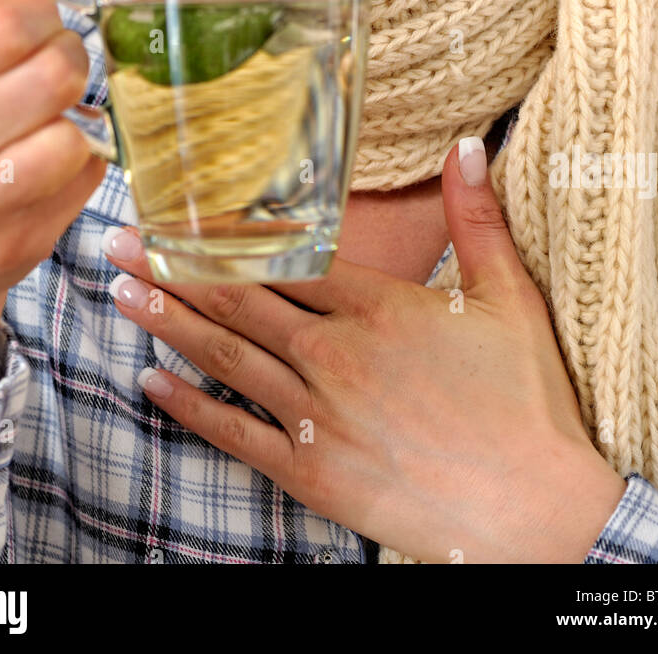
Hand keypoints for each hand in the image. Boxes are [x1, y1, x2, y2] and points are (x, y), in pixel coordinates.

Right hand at [0, 0, 104, 324]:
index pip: (14, 20)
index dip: (48, 14)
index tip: (42, 25)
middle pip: (57, 72)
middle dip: (71, 63)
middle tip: (54, 73)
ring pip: (74, 131)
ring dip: (78, 120)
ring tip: (50, 122)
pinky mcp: (12, 243)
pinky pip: (85, 178)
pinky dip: (82, 164)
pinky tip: (51, 167)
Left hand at [103, 139, 626, 562]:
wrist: (538, 513)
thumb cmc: (527, 403)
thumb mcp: (510, 297)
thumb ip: (477, 218)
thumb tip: (465, 144)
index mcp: (378, 306)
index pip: (284, 254)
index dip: (225, 230)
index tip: (180, 209)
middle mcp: (336, 354)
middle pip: (237, 299)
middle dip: (171, 266)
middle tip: (119, 240)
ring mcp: (319, 415)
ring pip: (226, 357)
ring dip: (167, 322)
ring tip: (120, 291)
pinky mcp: (313, 472)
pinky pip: (235, 433)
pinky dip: (188, 407)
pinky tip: (150, 382)